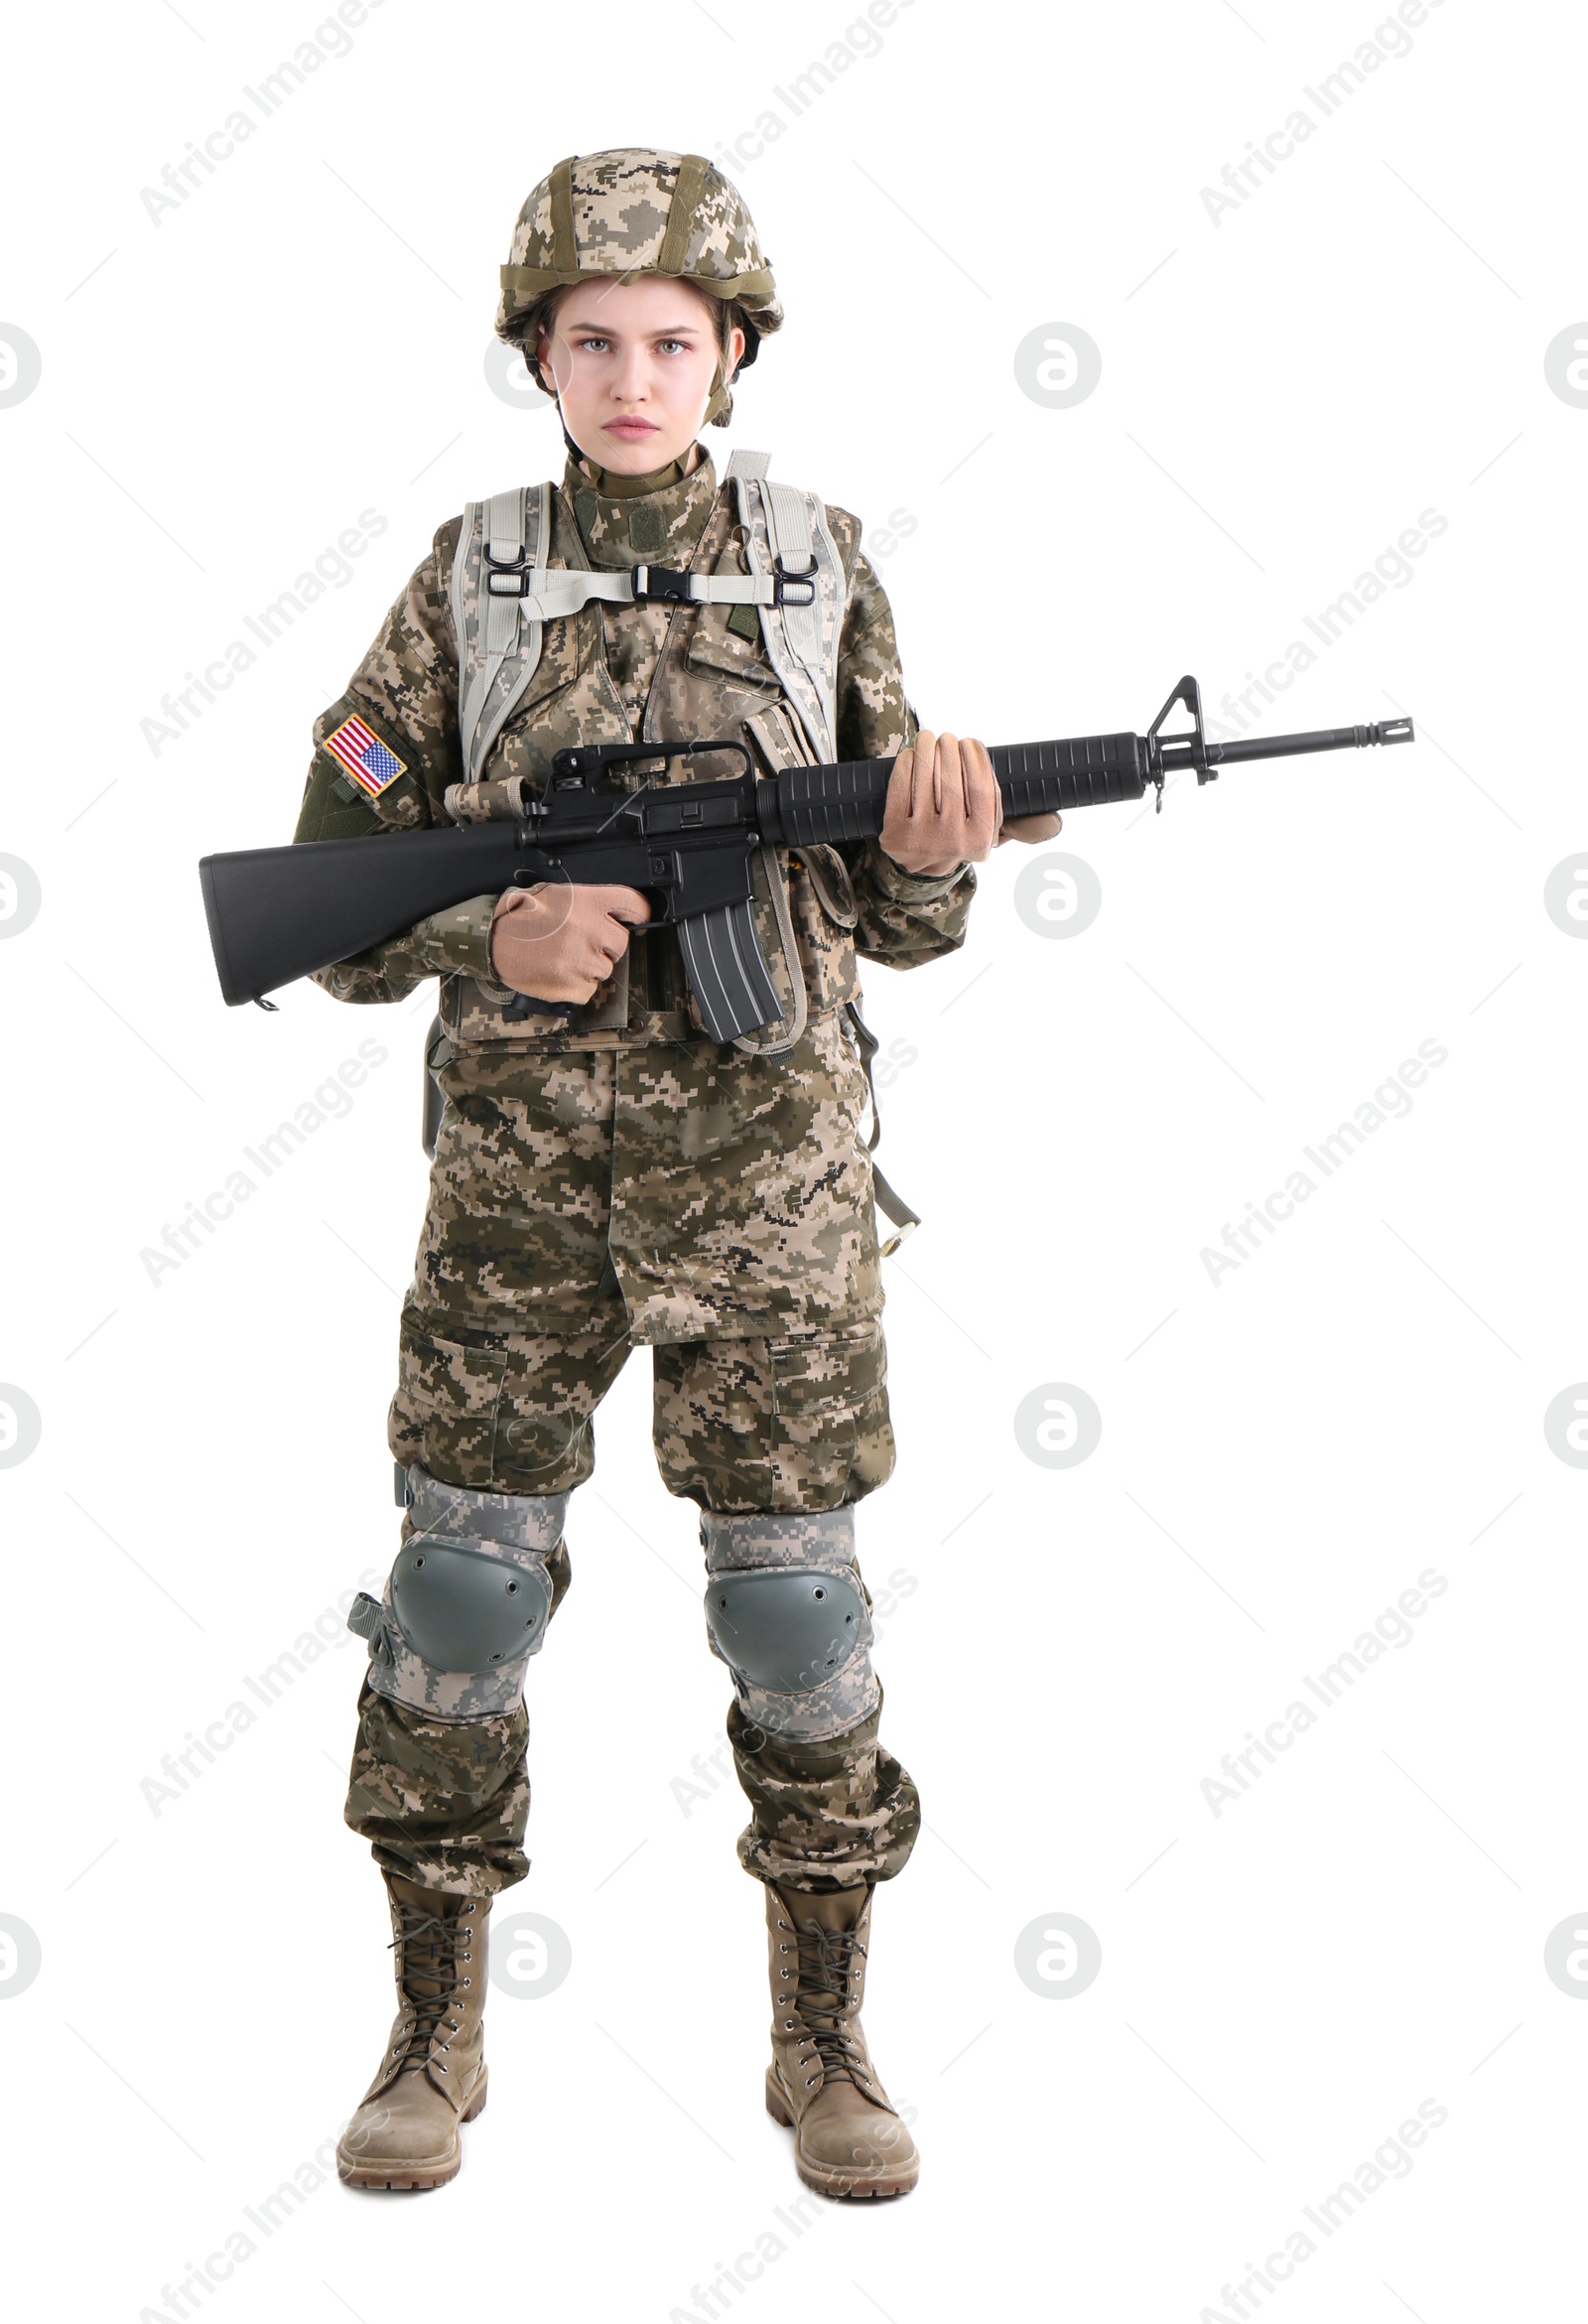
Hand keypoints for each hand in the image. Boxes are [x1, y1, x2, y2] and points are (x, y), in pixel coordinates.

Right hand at [489, 881, 651, 1003]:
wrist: (492, 941)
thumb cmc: (522, 916)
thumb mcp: (558, 894)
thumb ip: (590, 902)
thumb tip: (617, 913)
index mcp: (588, 902)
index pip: (634, 905)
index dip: (640, 913)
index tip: (639, 919)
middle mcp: (590, 931)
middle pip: (621, 943)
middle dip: (606, 944)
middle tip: (581, 941)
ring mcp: (583, 961)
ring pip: (605, 969)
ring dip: (590, 966)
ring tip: (563, 956)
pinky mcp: (573, 986)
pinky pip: (589, 990)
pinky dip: (577, 985)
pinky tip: (558, 971)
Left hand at [879, 730, 1060, 876]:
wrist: (920, 864)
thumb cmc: (963, 836)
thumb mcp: (995, 835)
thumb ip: (1027, 826)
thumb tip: (1054, 822)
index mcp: (980, 840)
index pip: (982, 789)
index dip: (976, 759)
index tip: (970, 743)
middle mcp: (951, 842)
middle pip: (951, 780)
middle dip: (949, 749)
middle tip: (948, 738)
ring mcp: (920, 839)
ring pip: (924, 779)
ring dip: (926, 749)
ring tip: (929, 737)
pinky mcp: (894, 833)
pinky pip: (899, 789)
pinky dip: (905, 765)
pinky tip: (911, 755)